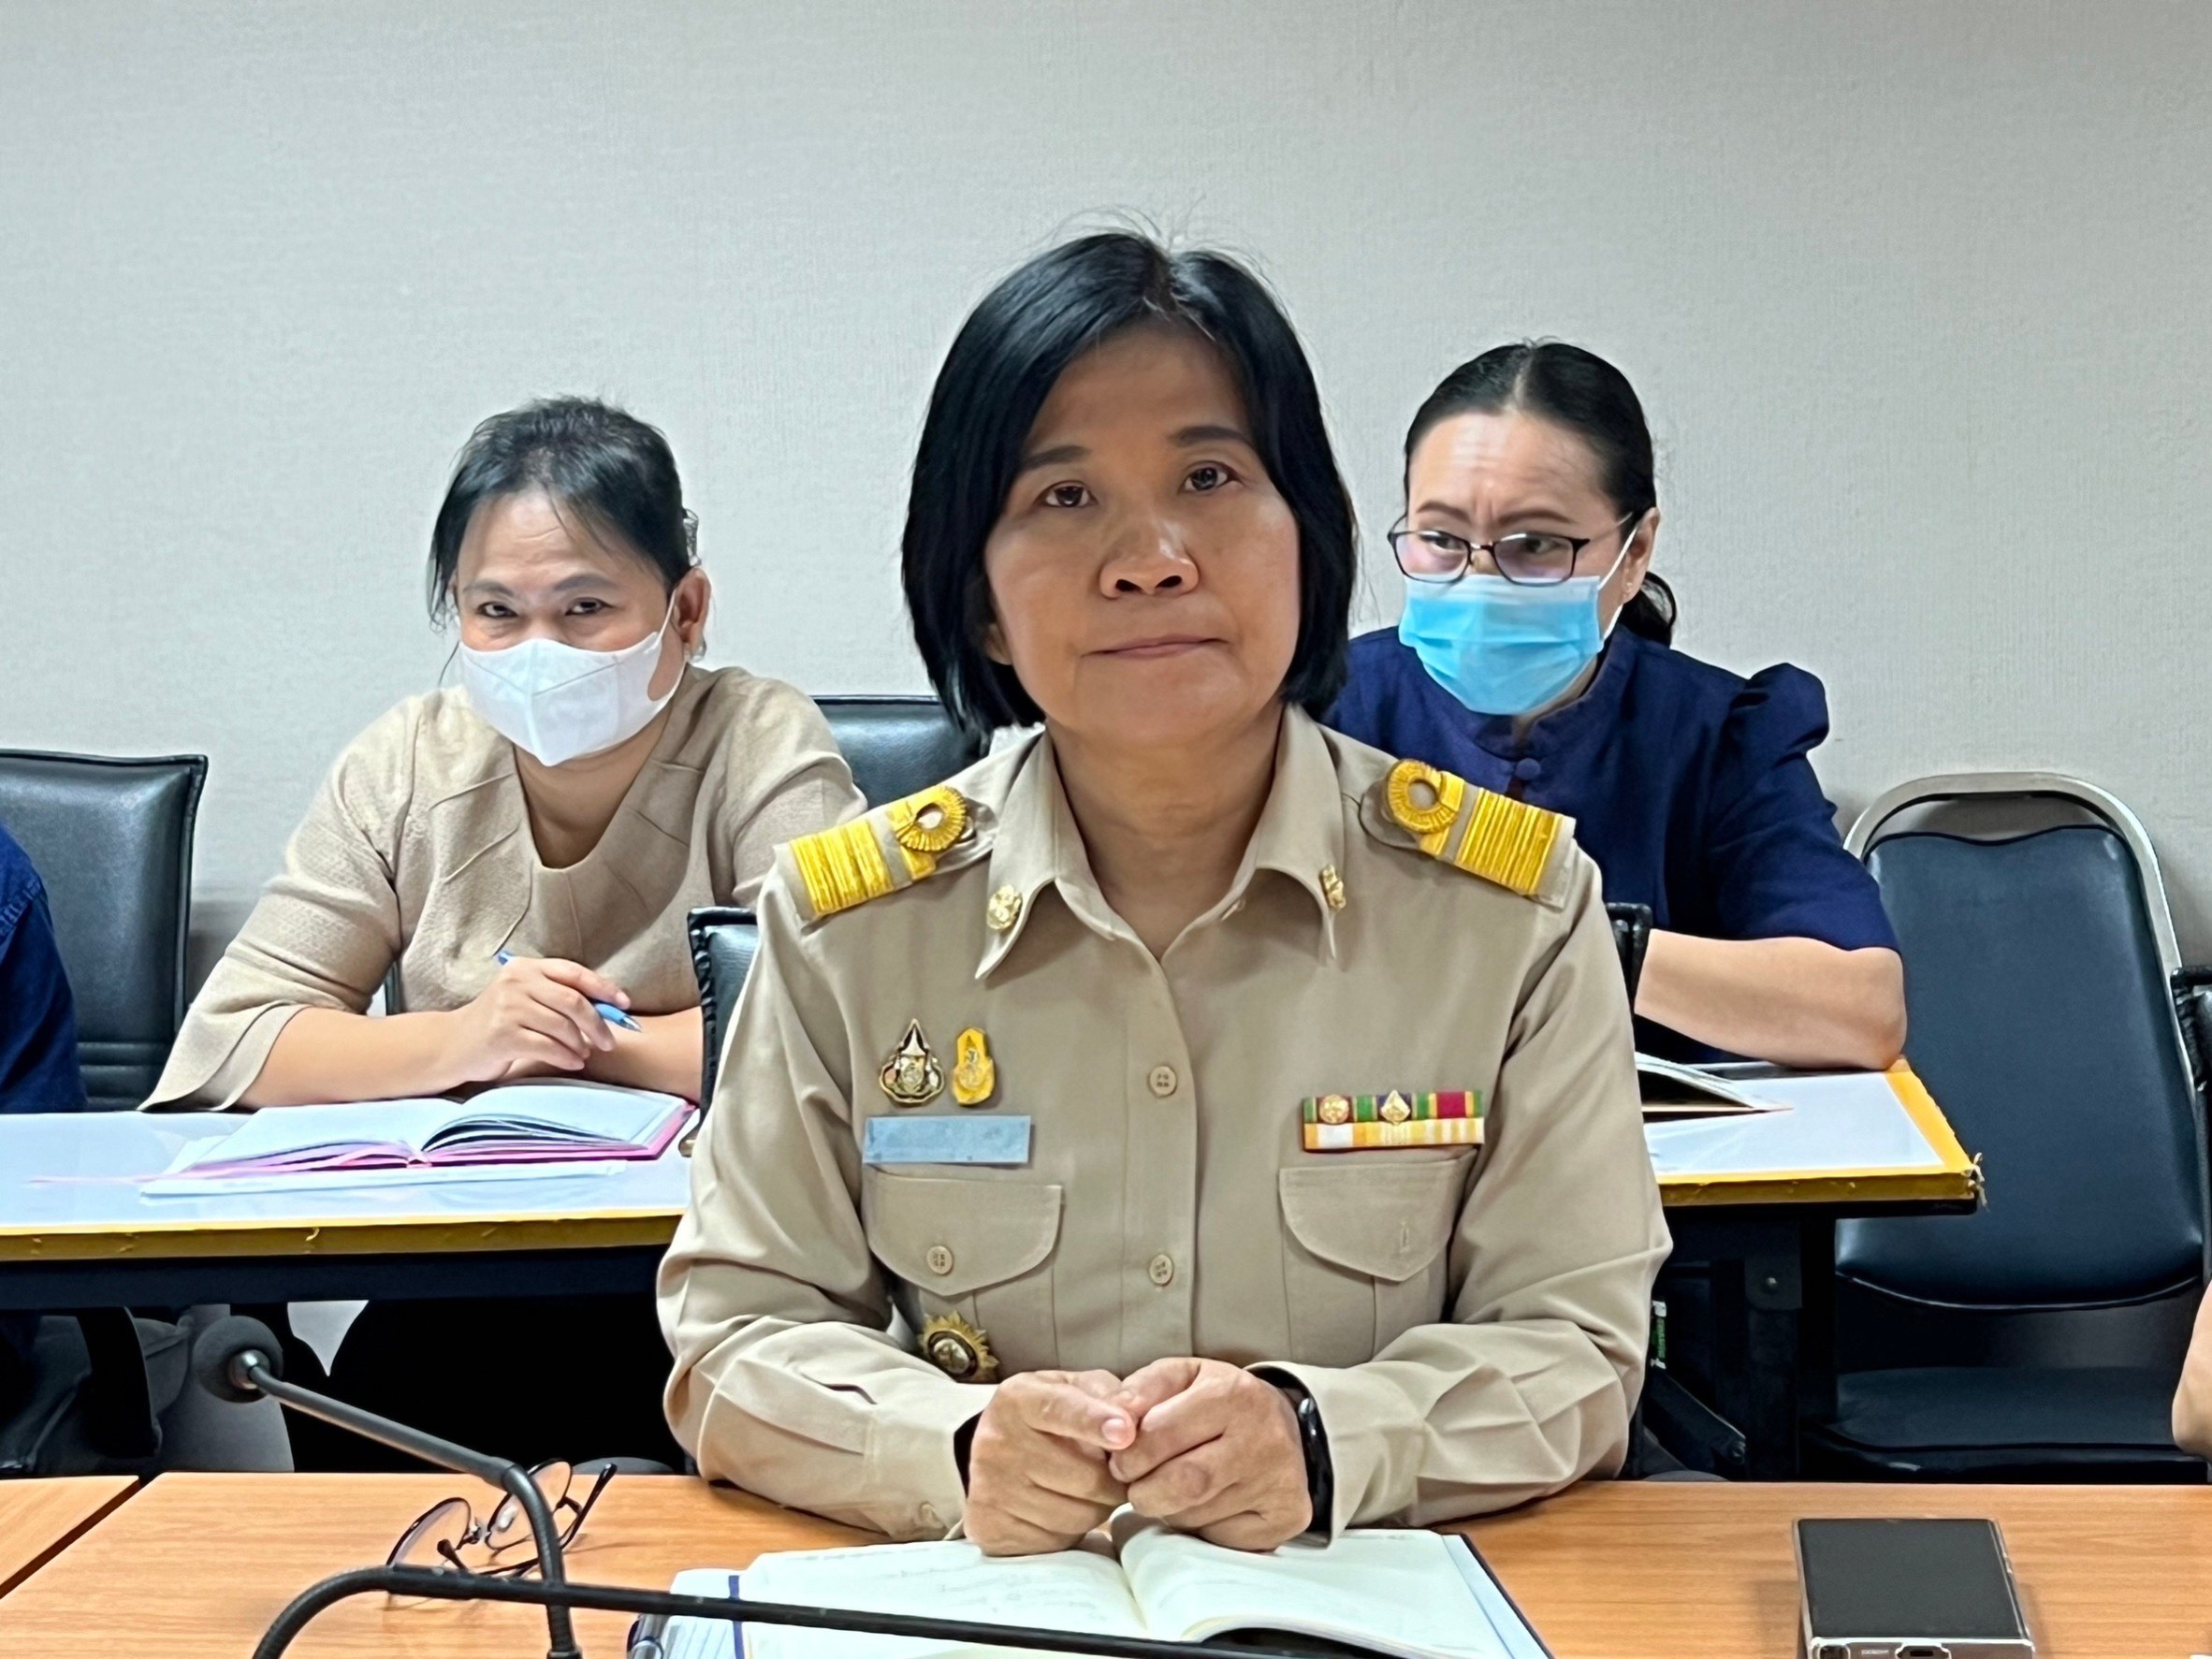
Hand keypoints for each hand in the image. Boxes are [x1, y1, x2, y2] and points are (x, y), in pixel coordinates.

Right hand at [441, 955, 629, 1083]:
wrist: (454, 1044)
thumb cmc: (499, 1022)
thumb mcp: (525, 997)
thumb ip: (558, 996)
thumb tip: (609, 1008)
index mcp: (526, 968)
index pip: (573, 973)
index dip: (603, 988)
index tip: (624, 1004)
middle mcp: (516, 982)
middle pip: (572, 1001)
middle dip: (597, 1023)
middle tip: (610, 1041)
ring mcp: (507, 1008)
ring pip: (562, 1026)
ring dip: (580, 1043)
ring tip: (584, 1053)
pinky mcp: (502, 1035)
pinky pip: (547, 1047)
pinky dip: (566, 1057)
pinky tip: (573, 1062)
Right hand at [965, 1370, 1134, 1555]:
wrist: (998, 1452)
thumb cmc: (1052, 1415)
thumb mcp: (1077, 1388)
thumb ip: (1109, 1395)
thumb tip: (1135, 1419)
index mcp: (1019, 1399)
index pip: (1059, 1409)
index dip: (1094, 1421)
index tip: (1126, 1432)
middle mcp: (998, 1441)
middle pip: (1085, 1477)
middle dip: (1115, 1480)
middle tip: (1116, 1472)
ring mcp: (991, 1488)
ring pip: (1078, 1515)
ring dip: (1098, 1506)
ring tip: (1087, 1488)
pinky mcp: (992, 1528)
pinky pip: (1058, 1541)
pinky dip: (1073, 1529)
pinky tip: (1063, 1507)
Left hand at [1110, 1358, 1310, 1550]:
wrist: (1283, 1425)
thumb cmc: (1217, 1401)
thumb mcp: (1180, 1377)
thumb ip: (1140, 1391)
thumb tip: (1112, 1422)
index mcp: (1233, 1393)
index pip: (1160, 1434)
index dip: (1128, 1455)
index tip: (1120, 1461)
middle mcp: (1264, 1437)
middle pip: (1183, 1484)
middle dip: (1144, 1491)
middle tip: (1136, 1486)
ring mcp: (1279, 1480)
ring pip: (1198, 1516)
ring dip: (1171, 1509)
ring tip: (1172, 1490)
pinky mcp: (1288, 1516)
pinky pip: (1222, 1538)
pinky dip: (1201, 1528)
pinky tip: (1204, 1505)